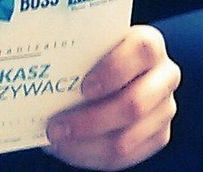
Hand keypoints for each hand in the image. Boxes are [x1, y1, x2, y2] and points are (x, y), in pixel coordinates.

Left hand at [44, 25, 179, 169]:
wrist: (109, 80)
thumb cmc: (92, 60)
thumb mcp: (87, 50)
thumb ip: (74, 55)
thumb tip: (37, 69)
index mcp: (149, 44)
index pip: (143, 50)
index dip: (114, 69)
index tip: (84, 87)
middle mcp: (165, 75)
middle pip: (135, 104)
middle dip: (90, 121)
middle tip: (55, 126)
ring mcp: (164, 108)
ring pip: (127, 138)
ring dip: (85, 144)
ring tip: (57, 140)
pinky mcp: (159, 136)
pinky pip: (125, 157)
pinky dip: (92, 157)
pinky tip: (71, 148)